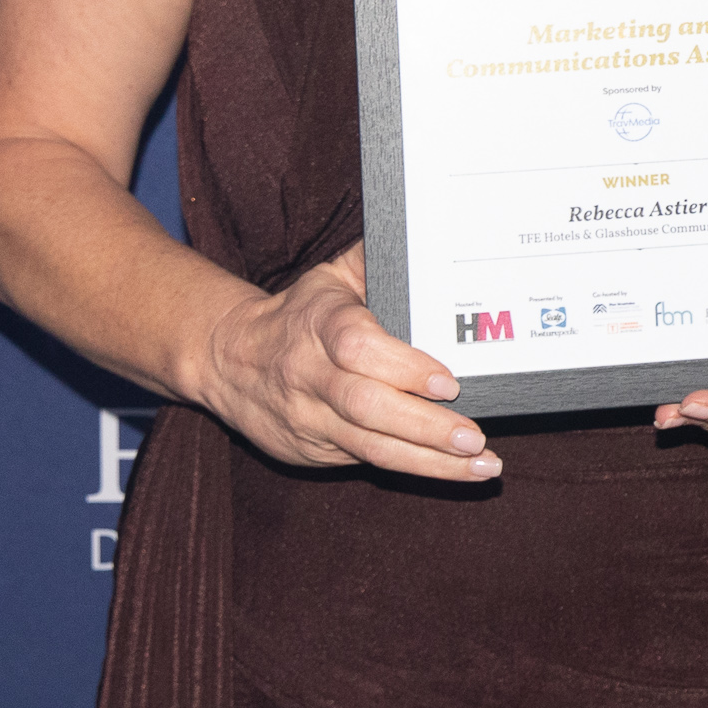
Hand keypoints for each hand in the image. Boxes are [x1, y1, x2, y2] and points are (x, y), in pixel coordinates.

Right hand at [194, 243, 495, 481]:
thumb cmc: (297, 314)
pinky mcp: (313, 450)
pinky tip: (453, 472)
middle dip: (425, 427)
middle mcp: (311, 376)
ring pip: (371, 447)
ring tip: (481, 466)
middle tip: (474, 437)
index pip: (358, 347)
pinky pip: (367, 462)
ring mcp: (310, 419)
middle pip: (367, 406)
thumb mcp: (329, 278)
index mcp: (319, 324)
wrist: (226, 359)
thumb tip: (418, 235)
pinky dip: (413, 469)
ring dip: (430, 462)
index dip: (403, 367)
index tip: (448, 382)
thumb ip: (373, 258)